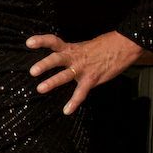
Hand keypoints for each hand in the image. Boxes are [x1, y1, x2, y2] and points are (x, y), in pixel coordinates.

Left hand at [26, 31, 142, 114]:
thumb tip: (61, 58)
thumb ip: (72, 53)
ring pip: (65, 75)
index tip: (29, 43)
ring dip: (52, 82)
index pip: (54, 42)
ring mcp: (83, 68)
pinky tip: (67, 110)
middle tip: (32, 71)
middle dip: (44, 65)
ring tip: (40, 88)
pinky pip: (81, 92)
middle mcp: (75, 57)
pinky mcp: (92, 79)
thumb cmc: (104, 46)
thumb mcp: (84, 46)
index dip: (41, 41)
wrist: (124, 45)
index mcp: (72, 48)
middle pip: (57, 59)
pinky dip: (74, 102)